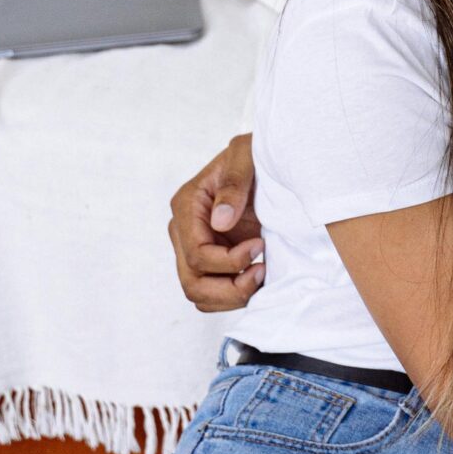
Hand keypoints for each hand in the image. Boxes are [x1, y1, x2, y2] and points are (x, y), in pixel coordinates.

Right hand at [168, 133, 265, 310]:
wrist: (267, 164)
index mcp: (187, 207)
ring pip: (200, 295)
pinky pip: (215, 294)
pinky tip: (259, 277)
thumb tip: (220, 222)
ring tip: (262, 276)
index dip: (230, 261)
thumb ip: (234, 184)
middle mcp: (185, 232)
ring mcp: (196, 249)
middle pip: (192, 283)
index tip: (260, 245)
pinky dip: (236, 296)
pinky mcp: (214, 261)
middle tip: (262, 272)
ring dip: (233, 297)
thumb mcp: (246, 157)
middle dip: (230, 289)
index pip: (197, 255)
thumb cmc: (255, 157)